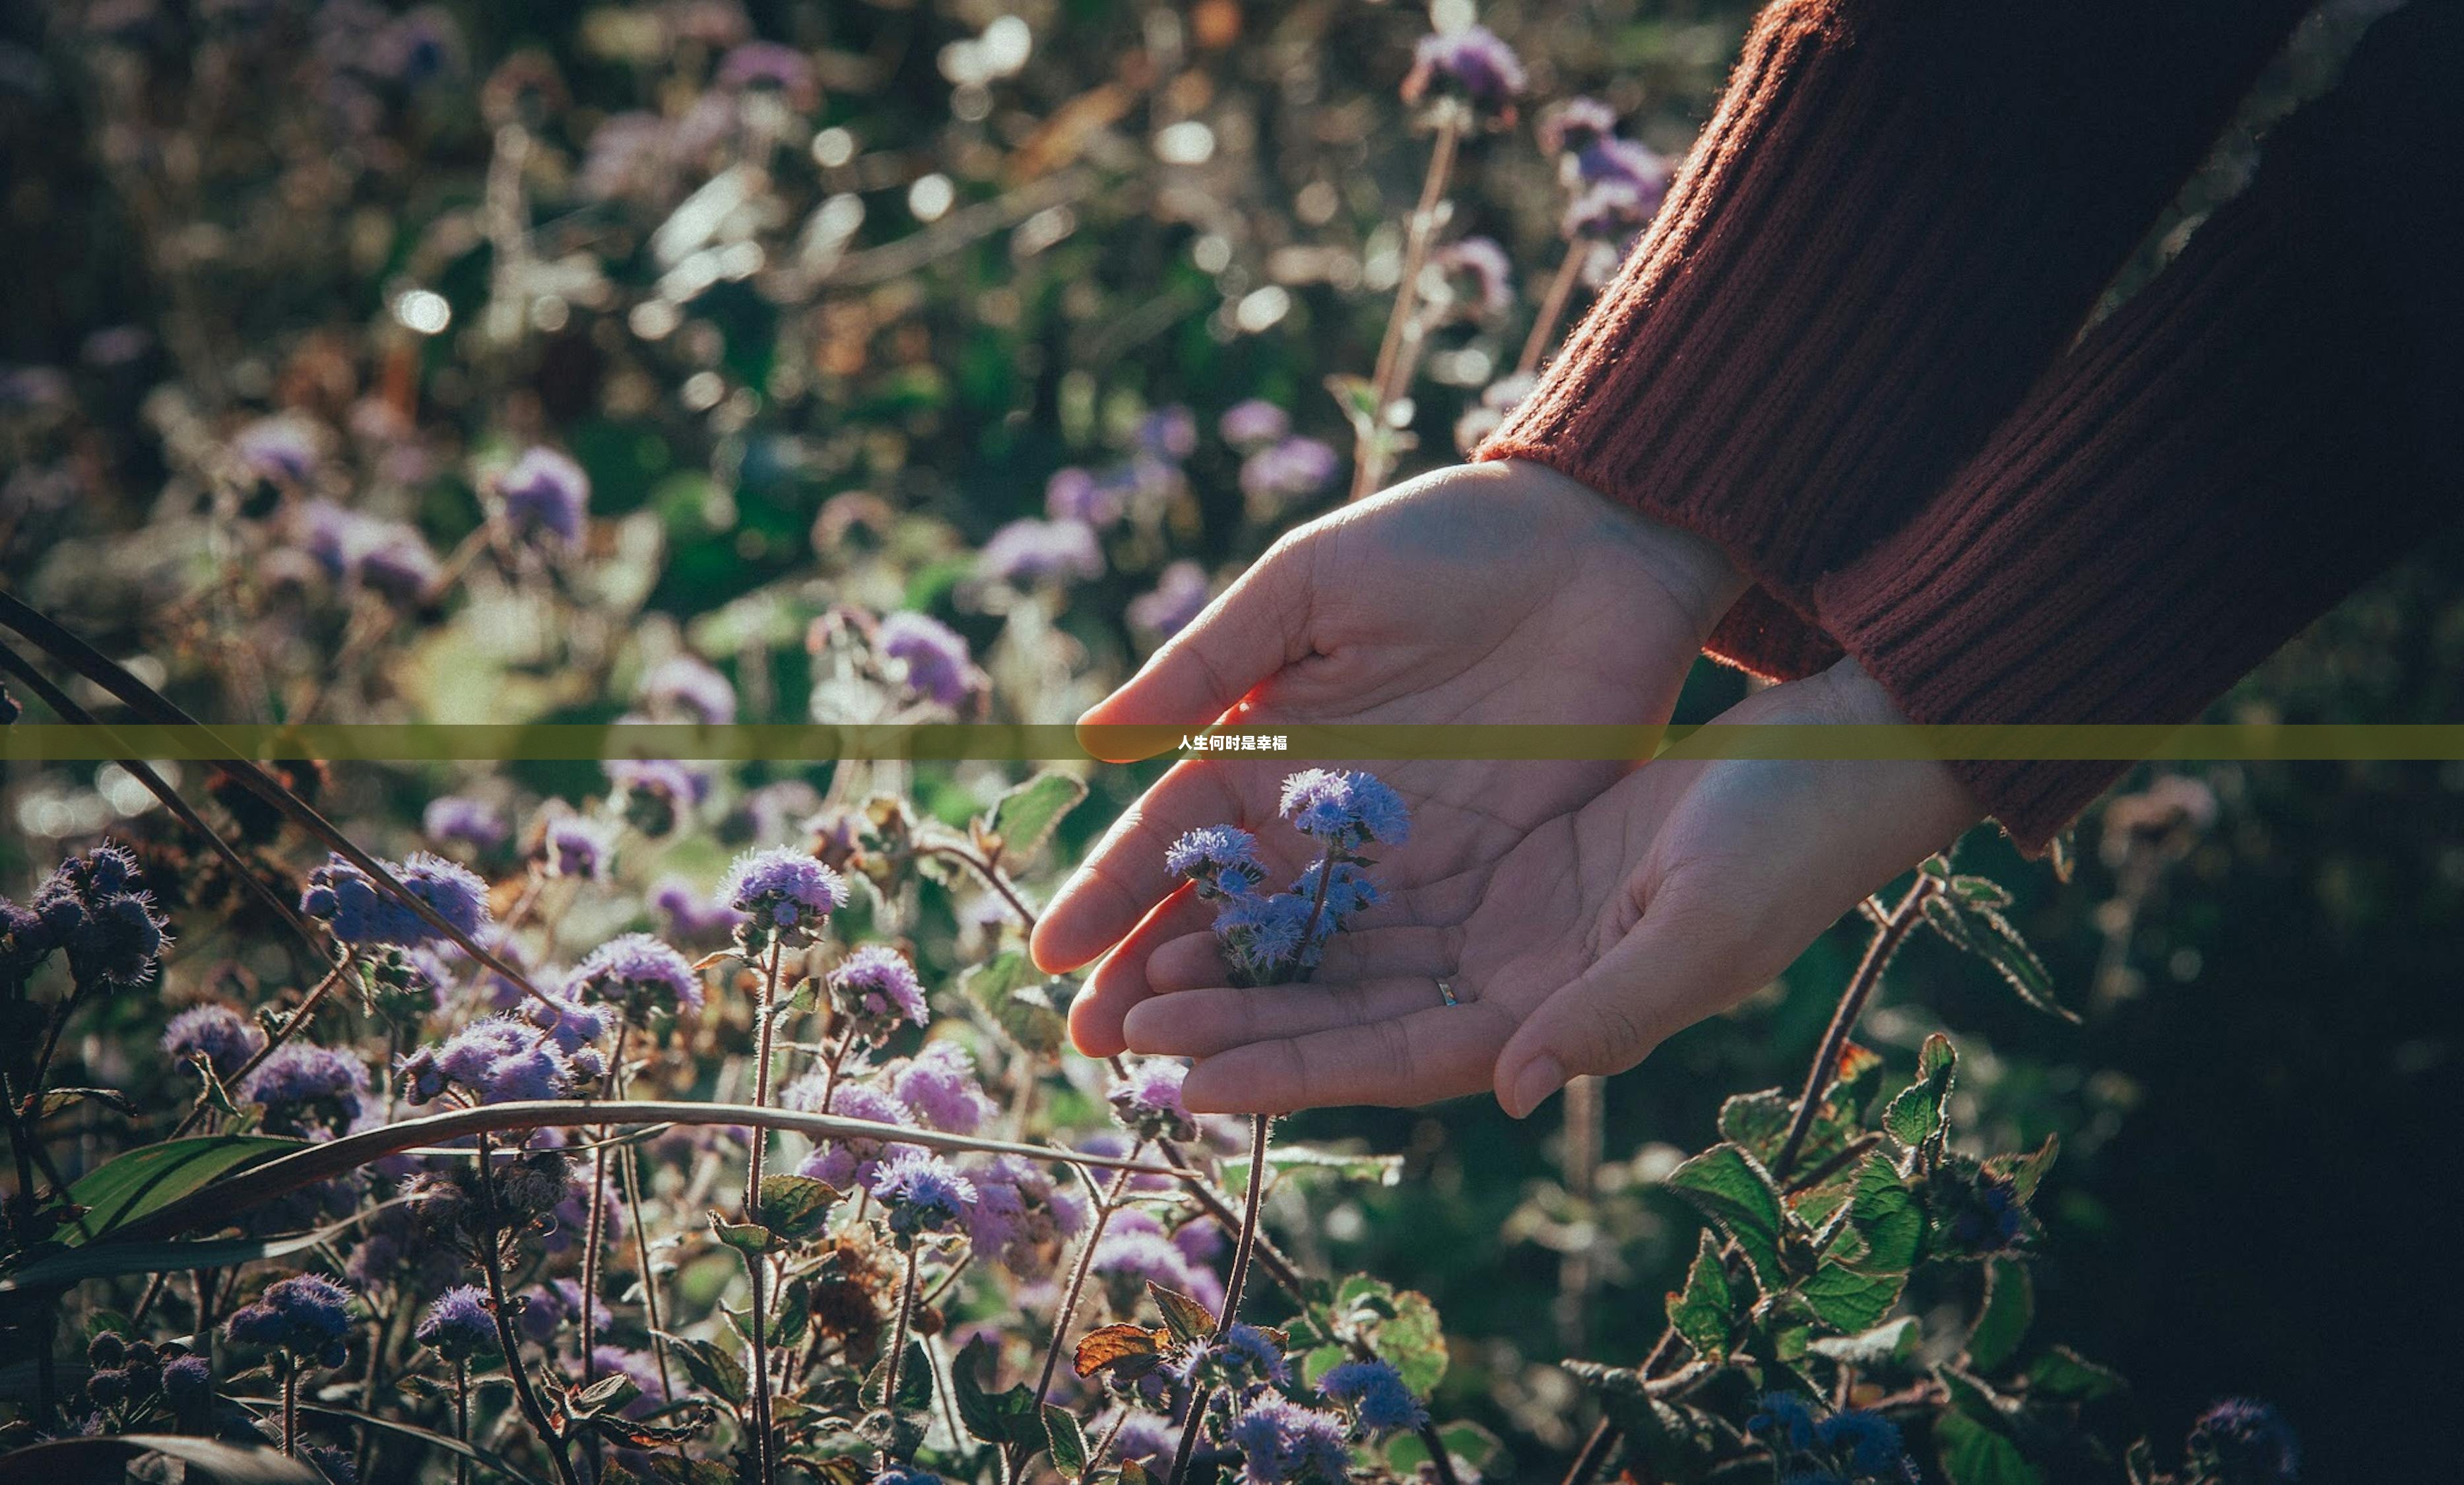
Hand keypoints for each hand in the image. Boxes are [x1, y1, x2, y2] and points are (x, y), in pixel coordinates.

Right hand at [1031, 458, 1747, 1060]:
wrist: (1602, 546)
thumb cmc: (1444, 541)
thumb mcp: (1310, 585)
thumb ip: (1208, 663)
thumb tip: (1091, 739)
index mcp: (1264, 743)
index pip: (1172, 836)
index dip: (1112, 895)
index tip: (1055, 956)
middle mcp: (1320, 820)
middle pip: (1225, 917)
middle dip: (1157, 982)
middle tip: (1097, 1043)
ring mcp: (1401, 862)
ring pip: (1304, 958)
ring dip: (1242, 1015)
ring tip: (1173, 1068)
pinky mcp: (1486, 886)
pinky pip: (1408, 964)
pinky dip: (1353, 1013)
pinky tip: (1301, 1060)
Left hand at [1112, 658, 1984, 1115]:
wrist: (1834, 762)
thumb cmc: (1785, 846)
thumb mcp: (1701, 925)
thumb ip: (1608, 1013)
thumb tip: (1514, 1090)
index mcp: (1554, 1020)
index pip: (1393, 1064)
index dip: (1287, 1073)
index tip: (1181, 1079)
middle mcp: (1511, 987)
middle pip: (1345, 1017)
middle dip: (1236, 1022)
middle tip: (1118, 1022)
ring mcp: (1502, 924)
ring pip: (1348, 953)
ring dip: (1251, 957)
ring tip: (1142, 956)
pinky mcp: (1503, 859)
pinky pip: (1379, 884)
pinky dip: (1305, 886)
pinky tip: (1228, 877)